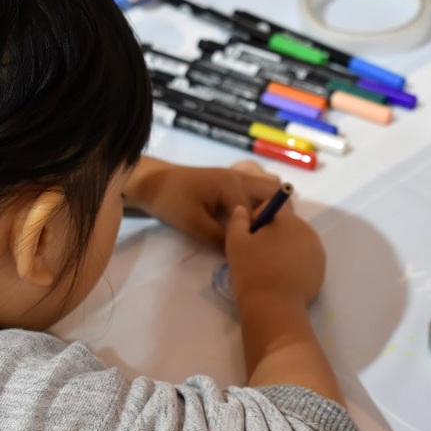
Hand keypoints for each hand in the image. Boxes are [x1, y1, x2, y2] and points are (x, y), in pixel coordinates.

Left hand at [122, 157, 278, 247]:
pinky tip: (253, 213)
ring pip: (270, 185)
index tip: (255, 252)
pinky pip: (258, 183)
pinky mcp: (233, 178)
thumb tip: (243, 255)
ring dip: (272, 203)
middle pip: (275, 192)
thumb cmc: (171, 200)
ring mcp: (238, 175)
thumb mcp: (193, 224)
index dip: (258, 234)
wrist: (153, 182)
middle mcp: (241, 177)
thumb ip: (219, 239)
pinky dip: (263, 195)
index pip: (258, 213)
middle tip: (265, 239)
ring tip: (262, 227)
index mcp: (232, 185)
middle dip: (276, 215)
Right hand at [224, 199, 324, 308]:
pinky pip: (305, 258)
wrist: (274, 307)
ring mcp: (317, 251)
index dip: (258, 219)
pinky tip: (283, 277)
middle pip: (286, 224)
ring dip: (284, 248)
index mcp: (287, 219)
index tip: (251, 237)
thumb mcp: (235, 242)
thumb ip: (238, 220)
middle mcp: (307, 230)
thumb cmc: (252, 271)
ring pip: (296, 241)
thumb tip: (242, 208)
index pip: (272, 206)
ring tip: (270, 268)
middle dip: (273, 234)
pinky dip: (295, 263)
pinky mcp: (321, 269)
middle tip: (258, 255)